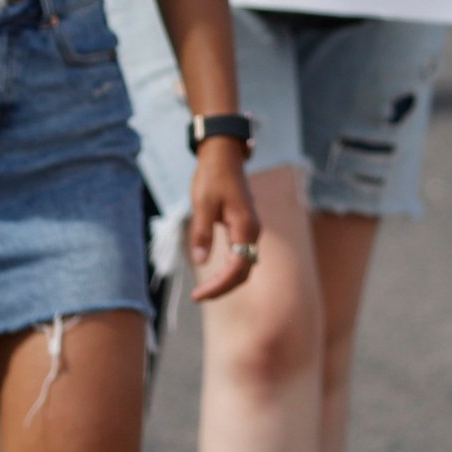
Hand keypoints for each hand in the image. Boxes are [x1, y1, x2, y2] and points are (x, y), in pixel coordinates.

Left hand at [187, 139, 260, 300]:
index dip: (219, 286)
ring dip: (226, 280)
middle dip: (222, 288)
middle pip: (243, 272)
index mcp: (245, 228)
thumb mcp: (202, 204)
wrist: (223, 155)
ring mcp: (250, 230)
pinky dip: (229, 269)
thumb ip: (201, 233)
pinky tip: (214, 274)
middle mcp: (253, 232)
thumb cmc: (212, 176)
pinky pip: (241, 256)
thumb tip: (200, 261)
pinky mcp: (244, 227)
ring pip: (244, 266)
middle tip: (198, 296)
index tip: (198, 295)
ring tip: (204, 290)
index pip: (237, 269)